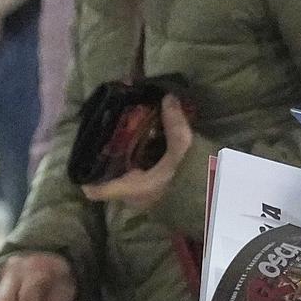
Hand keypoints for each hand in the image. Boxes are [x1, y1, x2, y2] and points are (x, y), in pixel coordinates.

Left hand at [80, 95, 191, 213]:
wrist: (218, 203)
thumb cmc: (191, 182)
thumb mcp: (183, 149)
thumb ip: (174, 124)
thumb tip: (167, 97)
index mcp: (130, 189)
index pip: (95, 189)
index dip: (85, 174)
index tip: (82, 153)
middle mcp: (134, 196)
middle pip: (110, 179)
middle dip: (107, 159)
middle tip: (108, 134)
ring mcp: (148, 197)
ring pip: (126, 178)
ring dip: (126, 160)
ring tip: (127, 134)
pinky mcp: (162, 193)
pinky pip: (142, 177)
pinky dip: (142, 162)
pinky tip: (149, 145)